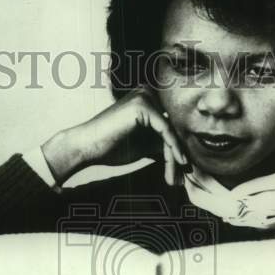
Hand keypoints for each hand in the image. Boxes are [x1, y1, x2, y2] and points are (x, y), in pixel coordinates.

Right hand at [41, 87, 187, 185]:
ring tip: (175, 180)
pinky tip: (177, 164)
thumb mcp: (145, 143)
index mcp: (147, 98)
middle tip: (180, 181)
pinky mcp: (143, 105)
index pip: (169, 126)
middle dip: (176, 157)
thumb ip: (163, 141)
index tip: (181, 174)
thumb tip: (186, 152)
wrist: (87, 146)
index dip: (176, 151)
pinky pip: (165, 130)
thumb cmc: (111, 146)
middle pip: (171, 129)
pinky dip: (172, 149)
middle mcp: (147, 92)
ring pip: (170, 132)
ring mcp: (144, 96)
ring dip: (174, 158)